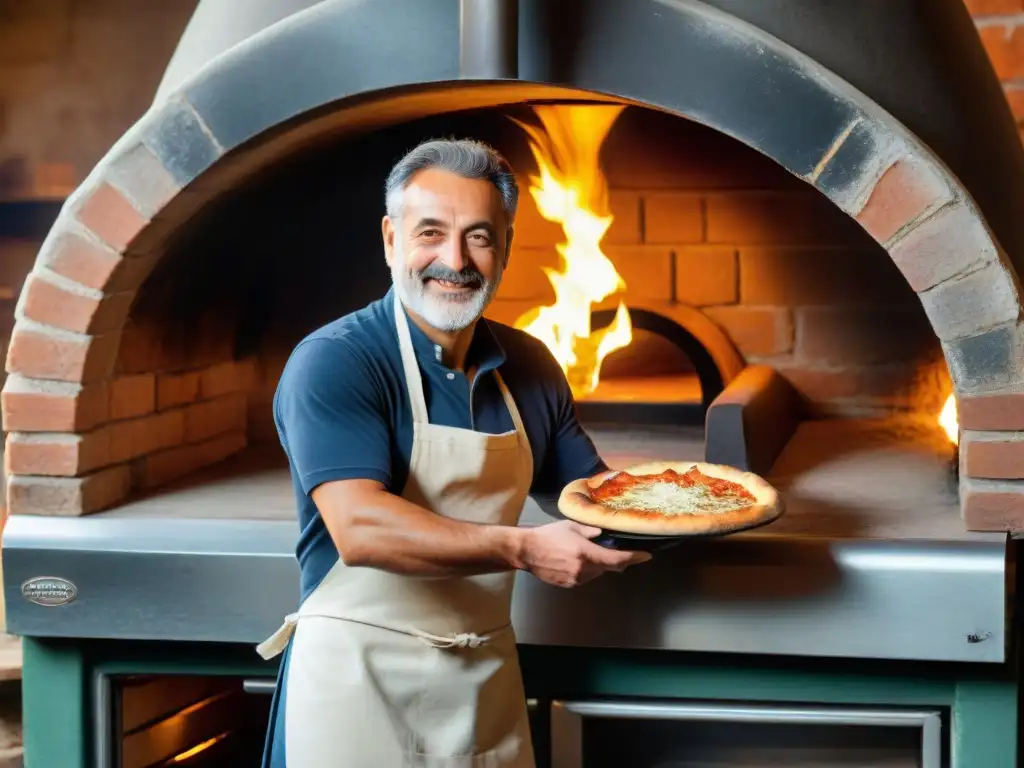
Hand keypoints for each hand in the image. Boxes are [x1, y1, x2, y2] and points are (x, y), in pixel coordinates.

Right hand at [517, 520, 651, 587]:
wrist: (527, 551)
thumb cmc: (548, 535)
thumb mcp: (571, 526)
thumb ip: (590, 531)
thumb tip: (603, 534)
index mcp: (585, 552)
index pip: (616, 559)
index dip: (632, 558)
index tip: (645, 556)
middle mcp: (583, 569)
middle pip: (607, 567)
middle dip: (611, 559)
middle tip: (606, 549)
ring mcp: (576, 579)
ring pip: (596, 573)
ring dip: (596, 565)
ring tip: (580, 552)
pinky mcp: (569, 585)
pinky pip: (584, 577)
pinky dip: (585, 570)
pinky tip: (572, 560)